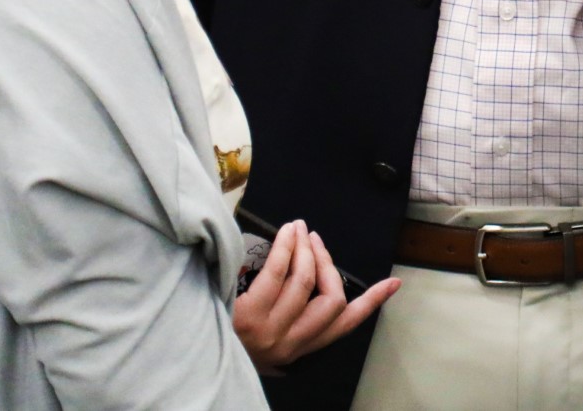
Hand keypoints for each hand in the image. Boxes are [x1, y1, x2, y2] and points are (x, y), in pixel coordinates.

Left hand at [231, 221, 398, 372]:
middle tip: (316, 240)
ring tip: (298, 230)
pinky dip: (286, 247)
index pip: (344, 326)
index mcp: (298, 349)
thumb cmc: (227, 335)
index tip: (393, 283)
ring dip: (306, 248)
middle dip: (327, 262)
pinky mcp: (249, 315)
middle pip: (332, 299)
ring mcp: (270, 332)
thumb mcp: (267, 336)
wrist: (190, 353)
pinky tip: (285, 234)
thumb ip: (291, 315)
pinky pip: (278, 272)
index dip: (372, 303)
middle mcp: (290, 344)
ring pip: (306, 281)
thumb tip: (312, 272)